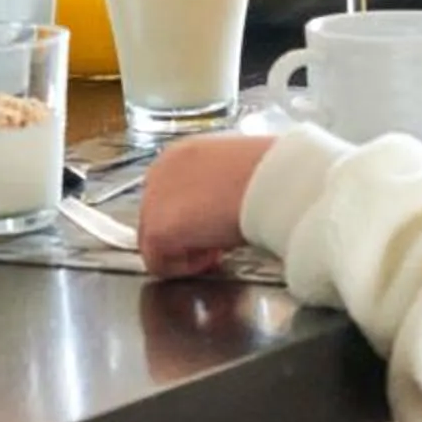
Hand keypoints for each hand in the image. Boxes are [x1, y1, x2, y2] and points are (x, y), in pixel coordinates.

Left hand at [135, 134, 275, 276]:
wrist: (269, 181)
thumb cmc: (266, 174)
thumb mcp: (234, 172)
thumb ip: (216, 187)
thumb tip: (220, 207)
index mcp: (179, 155)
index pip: (170, 194)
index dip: (194, 214)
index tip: (218, 222)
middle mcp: (157, 173)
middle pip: (158, 216)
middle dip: (186, 233)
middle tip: (218, 240)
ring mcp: (152, 201)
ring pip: (154, 241)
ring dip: (185, 250)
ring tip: (219, 247)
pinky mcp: (157, 230)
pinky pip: (159, 262)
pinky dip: (186, 266)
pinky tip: (214, 254)